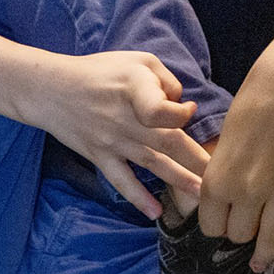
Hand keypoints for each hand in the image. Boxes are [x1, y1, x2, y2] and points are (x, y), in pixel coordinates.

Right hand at [32, 50, 210, 219]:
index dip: (182, 113)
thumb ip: (165, 78)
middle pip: (168, 142)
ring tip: (202, 196)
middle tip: (221, 177)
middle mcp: (125, 118)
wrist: (51, 91)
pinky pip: (121, 181)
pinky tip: (154, 213)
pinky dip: (137, 198)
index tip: (190, 110)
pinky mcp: (101, 156)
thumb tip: (181, 104)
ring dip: (178, 180)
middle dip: (197, 161)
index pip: (164, 109)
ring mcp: (112, 141)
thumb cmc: (98, 72)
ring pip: (152, 163)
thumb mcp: (136, 60)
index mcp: (136, 89)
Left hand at [196, 51, 273, 271]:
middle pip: (241, 236)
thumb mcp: (221, 148)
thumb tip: (217, 211)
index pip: (212, 228)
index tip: (227, 227)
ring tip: (263, 263)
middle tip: (250, 234)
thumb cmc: (252, 111)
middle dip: (243, 237)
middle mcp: (247, 191)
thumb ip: (220, 181)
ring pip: (272, 236)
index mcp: (218, 182)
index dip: (220, 229)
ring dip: (267, 254)